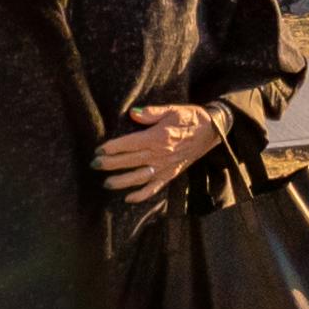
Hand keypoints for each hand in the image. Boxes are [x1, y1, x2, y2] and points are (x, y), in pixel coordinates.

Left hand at [94, 104, 225, 197]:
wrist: (213, 130)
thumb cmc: (191, 117)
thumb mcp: (172, 109)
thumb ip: (151, 112)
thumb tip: (133, 113)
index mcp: (158, 137)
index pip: (129, 144)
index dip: (112, 148)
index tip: (98, 150)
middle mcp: (160, 154)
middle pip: (130, 161)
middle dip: (110, 164)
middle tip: (94, 165)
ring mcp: (166, 166)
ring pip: (139, 177)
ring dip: (121, 182)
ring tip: (106, 183)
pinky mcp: (172, 174)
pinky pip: (155, 188)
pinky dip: (142, 195)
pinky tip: (129, 198)